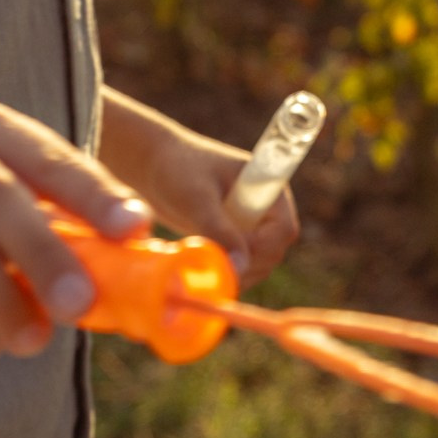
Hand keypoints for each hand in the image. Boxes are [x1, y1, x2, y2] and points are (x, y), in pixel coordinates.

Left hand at [132, 117, 300, 289]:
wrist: (154, 165)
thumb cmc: (176, 170)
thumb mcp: (197, 200)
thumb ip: (220, 231)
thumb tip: (240, 267)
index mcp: (266, 187)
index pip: (284, 228)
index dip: (264, 247)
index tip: (232, 252)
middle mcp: (264, 206)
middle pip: (274, 250)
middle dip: (249, 264)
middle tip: (213, 265)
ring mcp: (249, 222)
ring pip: (259, 262)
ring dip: (239, 272)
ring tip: (205, 266)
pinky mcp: (233, 236)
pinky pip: (242, 264)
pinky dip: (228, 272)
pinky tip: (205, 268)